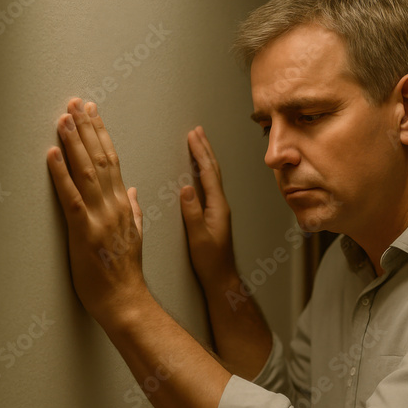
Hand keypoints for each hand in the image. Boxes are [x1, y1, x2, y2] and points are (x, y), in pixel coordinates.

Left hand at [46, 98, 148, 324]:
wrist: (125, 299)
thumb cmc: (125, 272)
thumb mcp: (136, 236)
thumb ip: (134, 210)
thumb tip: (134, 190)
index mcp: (124, 205)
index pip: (113, 161)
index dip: (101, 135)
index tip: (92, 114)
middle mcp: (114, 205)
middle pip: (100, 159)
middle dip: (86, 129)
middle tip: (75, 104)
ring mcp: (100, 217)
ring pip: (86, 171)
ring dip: (74, 143)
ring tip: (63, 119)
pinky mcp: (84, 231)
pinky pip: (71, 197)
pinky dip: (60, 174)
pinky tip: (52, 155)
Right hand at [180, 126, 238, 290]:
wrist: (221, 276)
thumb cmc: (209, 260)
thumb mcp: (198, 237)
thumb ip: (192, 213)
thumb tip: (186, 188)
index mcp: (218, 206)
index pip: (208, 173)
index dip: (200, 153)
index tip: (192, 135)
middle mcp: (220, 204)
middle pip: (213, 170)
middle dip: (204, 149)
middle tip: (197, 130)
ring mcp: (218, 208)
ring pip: (212, 176)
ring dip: (205, 158)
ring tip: (198, 142)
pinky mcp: (214, 214)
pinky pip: (208, 185)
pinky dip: (203, 171)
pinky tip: (199, 170)